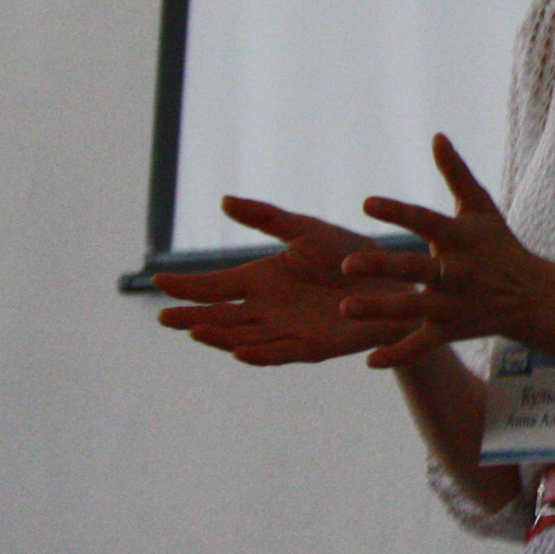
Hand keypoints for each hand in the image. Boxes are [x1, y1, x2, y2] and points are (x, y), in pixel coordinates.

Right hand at [153, 197, 410, 365]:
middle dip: (193, 317)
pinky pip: (281, 352)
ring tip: (195, 330)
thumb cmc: (350, 255)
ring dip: (220, 336)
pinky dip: (259, 353)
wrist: (396, 280)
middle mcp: (268, 309)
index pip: (215, 286)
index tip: (159, 281)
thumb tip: (223, 200)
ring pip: (244, 336)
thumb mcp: (306, 231)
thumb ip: (267, 219)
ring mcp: (288, 329)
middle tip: (165, 318)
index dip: (188, 286)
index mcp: (261, 280)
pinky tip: (239, 350)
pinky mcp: (314, 346)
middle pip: (221, 316)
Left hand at [341, 133, 554, 369]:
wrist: (533, 295)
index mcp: (459, 238)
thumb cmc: (498, 245)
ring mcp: (453, 304)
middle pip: (414, 269)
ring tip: (346, 308)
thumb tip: (437, 136)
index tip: (367, 203)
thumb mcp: (481, 207)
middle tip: (347, 265)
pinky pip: (423, 345)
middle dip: (382, 267)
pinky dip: (400, 354)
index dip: (398, 212)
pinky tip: (372, 361)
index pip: (425, 220)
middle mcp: (455, 272)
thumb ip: (455, 173)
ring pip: (412, 308)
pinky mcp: (451, 330)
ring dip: (380, 309)